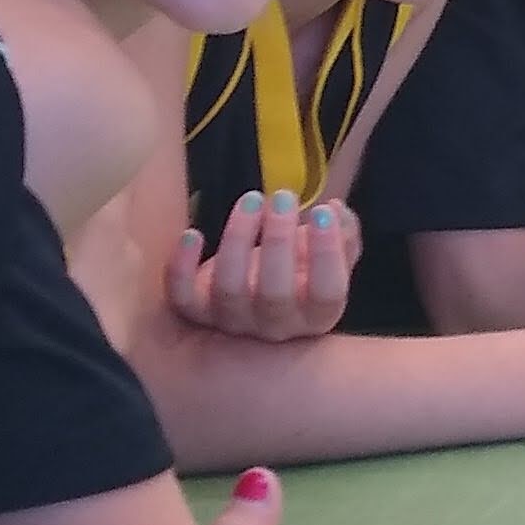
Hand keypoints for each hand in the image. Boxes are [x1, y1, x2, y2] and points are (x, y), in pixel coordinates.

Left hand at [167, 191, 357, 342]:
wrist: (256, 295)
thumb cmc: (298, 269)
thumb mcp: (329, 254)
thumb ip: (342, 235)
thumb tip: (335, 211)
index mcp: (316, 316)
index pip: (327, 294)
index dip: (326, 254)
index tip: (323, 212)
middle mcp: (275, 326)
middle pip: (275, 294)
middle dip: (278, 241)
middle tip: (284, 198)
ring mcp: (233, 321)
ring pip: (230, 290)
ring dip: (238, 240)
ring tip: (251, 200)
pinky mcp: (197, 311)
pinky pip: (183, 298)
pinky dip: (182, 267)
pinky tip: (193, 234)